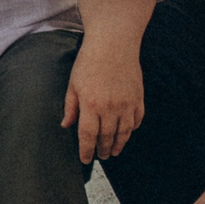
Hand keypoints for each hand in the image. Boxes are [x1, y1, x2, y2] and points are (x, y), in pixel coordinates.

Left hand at [63, 42, 144, 162]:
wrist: (113, 43)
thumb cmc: (89, 61)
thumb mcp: (73, 84)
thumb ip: (70, 107)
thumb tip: (66, 125)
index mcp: (90, 105)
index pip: (87, 136)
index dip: (86, 151)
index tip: (85, 159)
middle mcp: (110, 107)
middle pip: (106, 137)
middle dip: (103, 150)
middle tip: (101, 157)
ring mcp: (126, 103)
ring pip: (124, 132)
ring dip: (119, 144)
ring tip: (114, 151)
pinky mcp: (138, 98)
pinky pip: (137, 119)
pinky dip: (132, 129)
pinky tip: (127, 133)